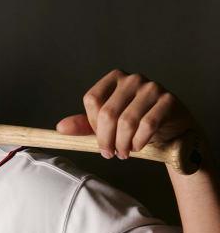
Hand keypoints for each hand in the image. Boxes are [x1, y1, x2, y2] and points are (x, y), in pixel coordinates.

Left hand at [56, 69, 196, 158]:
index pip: (92, 99)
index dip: (92, 124)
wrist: (172, 131)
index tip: (100, 138)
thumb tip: (60, 128)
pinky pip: (147, 125)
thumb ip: (84, 124)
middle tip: (109, 154)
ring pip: (127, 121)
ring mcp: (152, 87)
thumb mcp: (108, 124)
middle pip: (107, 112)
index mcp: (114, 78)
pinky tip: (137, 147)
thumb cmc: (136, 125)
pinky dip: (138, 141)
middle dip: (106, 139)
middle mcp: (132, 79)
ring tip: (123, 153)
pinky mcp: (168, 100)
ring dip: (122, 144)